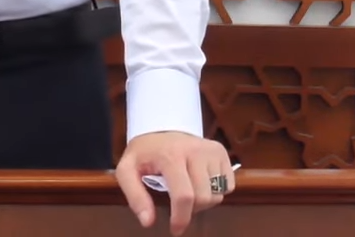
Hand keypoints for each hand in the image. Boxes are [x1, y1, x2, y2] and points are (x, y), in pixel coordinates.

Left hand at [115, 131, 233, 233]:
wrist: (158, 128)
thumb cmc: (143, 153)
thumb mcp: (127, 170)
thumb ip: (135, 196)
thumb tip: (148, 222)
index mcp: (171, 156)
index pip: (184, 195)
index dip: (181, 218)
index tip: (176, 230)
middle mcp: (195, 151)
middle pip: (204, 198)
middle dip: (191, 210)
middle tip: (178, 205)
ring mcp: (211, 150)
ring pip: (217, 194)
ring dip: (204, 201)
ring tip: (188, 191)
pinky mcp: (221, 152)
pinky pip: (228, 185)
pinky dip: (216, 191)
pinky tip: (200, 182)